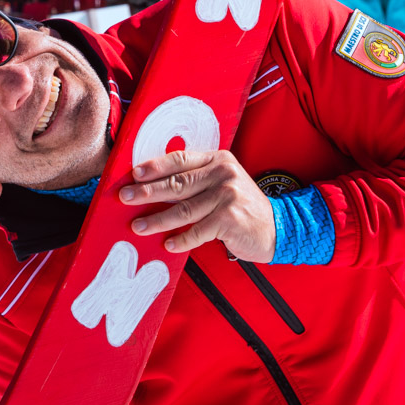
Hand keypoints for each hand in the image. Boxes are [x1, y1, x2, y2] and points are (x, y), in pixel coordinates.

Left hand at [120, 148, 275, 262]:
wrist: (278, 227)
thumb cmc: (242, 206)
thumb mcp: (223, 182)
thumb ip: (197, 179)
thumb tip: (154, 185)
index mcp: (218, 159)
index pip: (179, 159)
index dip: (155, 166)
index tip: (134, 174)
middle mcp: (223, 174)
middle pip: (177, 183)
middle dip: (147, 192)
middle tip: (126, 198)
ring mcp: (228, 196)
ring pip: (183, 209)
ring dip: (157, 220)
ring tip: (138, 226)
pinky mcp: (230, 219)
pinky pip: (197, 231)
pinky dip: (181, 240)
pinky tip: (168, 245)